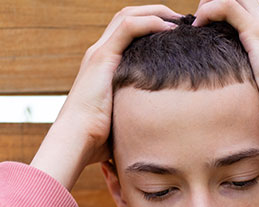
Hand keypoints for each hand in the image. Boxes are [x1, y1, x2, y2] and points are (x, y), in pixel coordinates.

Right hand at [31, 5, 178, 188]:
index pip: (127, 32)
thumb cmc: (97, 140)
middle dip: (156, 13)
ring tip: (179, 20)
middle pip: (128, 17)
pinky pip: (128, 27)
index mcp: (103, 66)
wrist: (76, 141)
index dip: (151, 26)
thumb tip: (162, 125)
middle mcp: (99, 54)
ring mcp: (99, 53)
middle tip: (182, 21)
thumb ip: (138, 112)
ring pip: (128, 15)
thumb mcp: (124, 119)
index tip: (176, 34)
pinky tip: (169, 29)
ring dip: (156, 12)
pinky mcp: (102, 57)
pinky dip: (150, 22)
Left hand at [193, 0, 258, 138]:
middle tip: (200, 20)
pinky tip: (198, 26)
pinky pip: (228, 7)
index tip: (209, 32)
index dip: (229, 17)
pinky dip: (210, 10)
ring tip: (196, 22)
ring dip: (211, 3)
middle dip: (219, 3)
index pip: (250, 16)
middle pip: (244, 0)